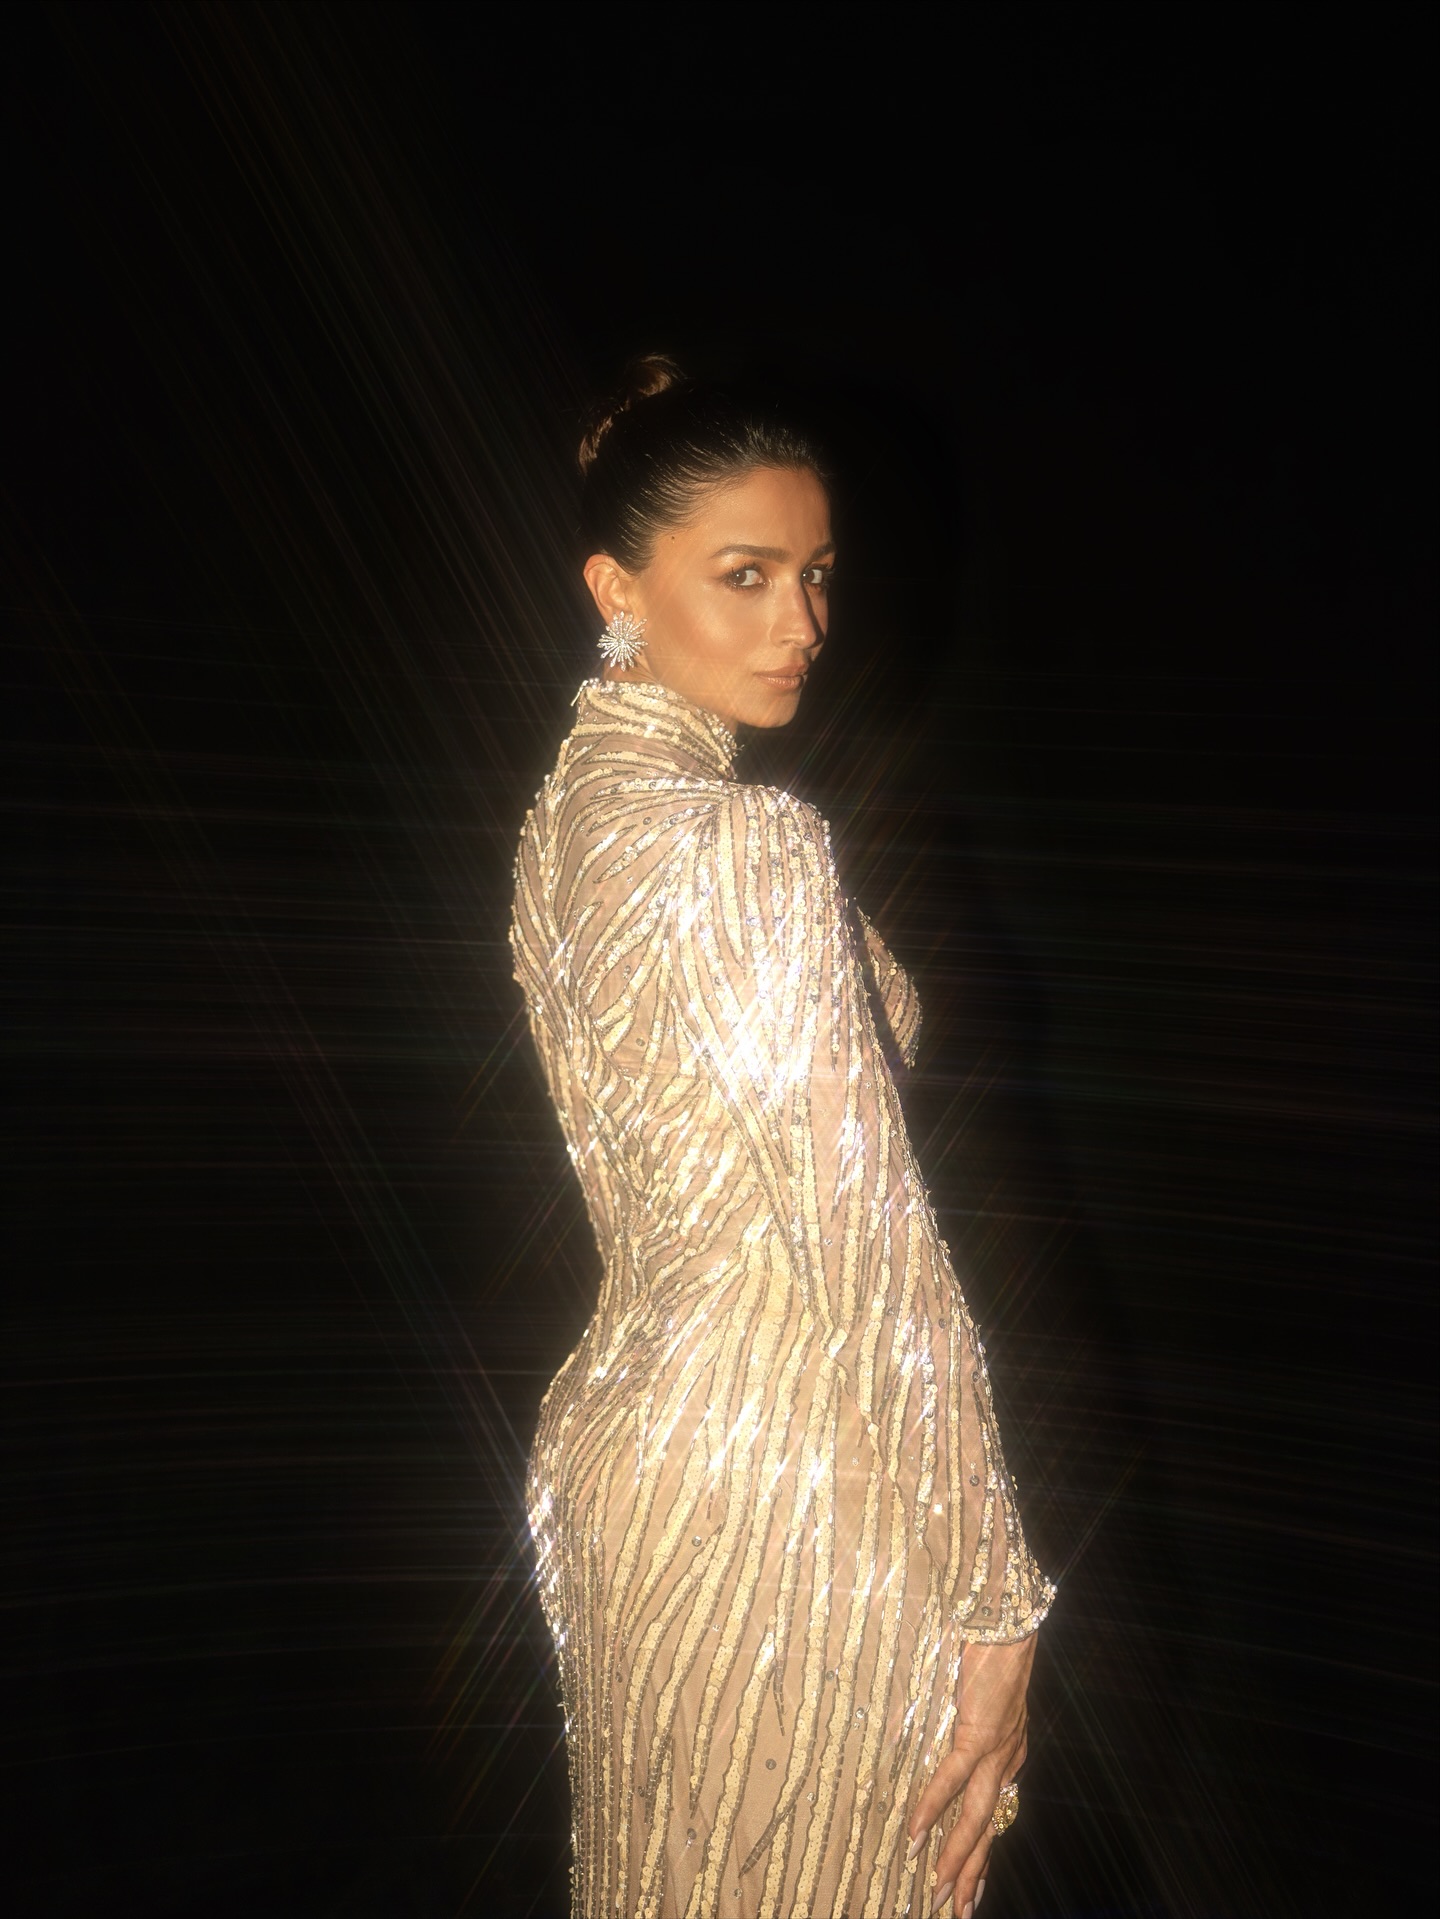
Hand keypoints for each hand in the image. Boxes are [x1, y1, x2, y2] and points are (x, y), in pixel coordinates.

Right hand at [907, 1633, 1035, 1915]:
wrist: (1008, 1623)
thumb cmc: (993, 1652)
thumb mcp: (986, 1698)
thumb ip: (972, 1725)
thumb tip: (948, 1738)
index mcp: (1010, 1754)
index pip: (996, 1815)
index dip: (982, 1853)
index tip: (972, 1886)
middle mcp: (1008, 1760)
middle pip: (989, 1829)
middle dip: (972, 1872)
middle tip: (957, 1910)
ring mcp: (997, 1750)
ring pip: (976, 1817)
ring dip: (957, 1858)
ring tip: (940, 1891)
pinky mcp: (978, 1732)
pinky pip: (952, 1779)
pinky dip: (934, 1809)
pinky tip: (917, 1834)